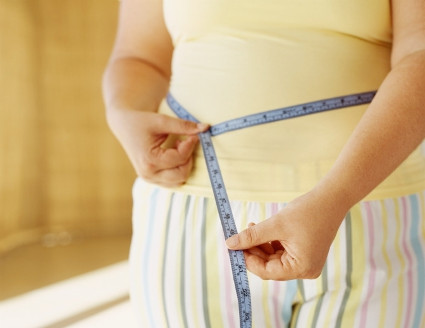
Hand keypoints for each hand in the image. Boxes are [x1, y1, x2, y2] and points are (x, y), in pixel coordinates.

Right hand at [107, 108, 208, 186]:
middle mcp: (148, 174)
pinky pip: (173, 182)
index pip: (180, 158)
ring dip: (184, 165)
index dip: (190, 145)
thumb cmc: (141, 121)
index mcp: (149, 160)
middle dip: (188, 158)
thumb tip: (205, 128)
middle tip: (185, 142)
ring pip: (179, 181)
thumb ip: (184, 126)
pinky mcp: (152, 179)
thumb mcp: (162, 121)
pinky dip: (178, 170)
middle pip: (182, 175)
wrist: (124, 125)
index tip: (193, 134)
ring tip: (177, 148)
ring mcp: (149, 179)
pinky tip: (173, 154)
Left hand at [226, 191, 347, 279]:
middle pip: (270, 266)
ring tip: (249, 228)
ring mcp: (305, 262)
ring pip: (273, 259)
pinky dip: (269, 242)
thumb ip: (252, 236)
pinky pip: (281, 252)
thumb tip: (230, 244)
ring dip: (260, 245)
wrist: (331, 199)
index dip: (248, 260)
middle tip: (237, 237)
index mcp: (301, 268)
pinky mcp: (304, 253)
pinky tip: (260, 229)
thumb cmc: (307, 212)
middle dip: (253, 251)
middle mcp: (305, 270)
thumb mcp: (276, 225)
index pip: (267, 271)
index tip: (233, 247)